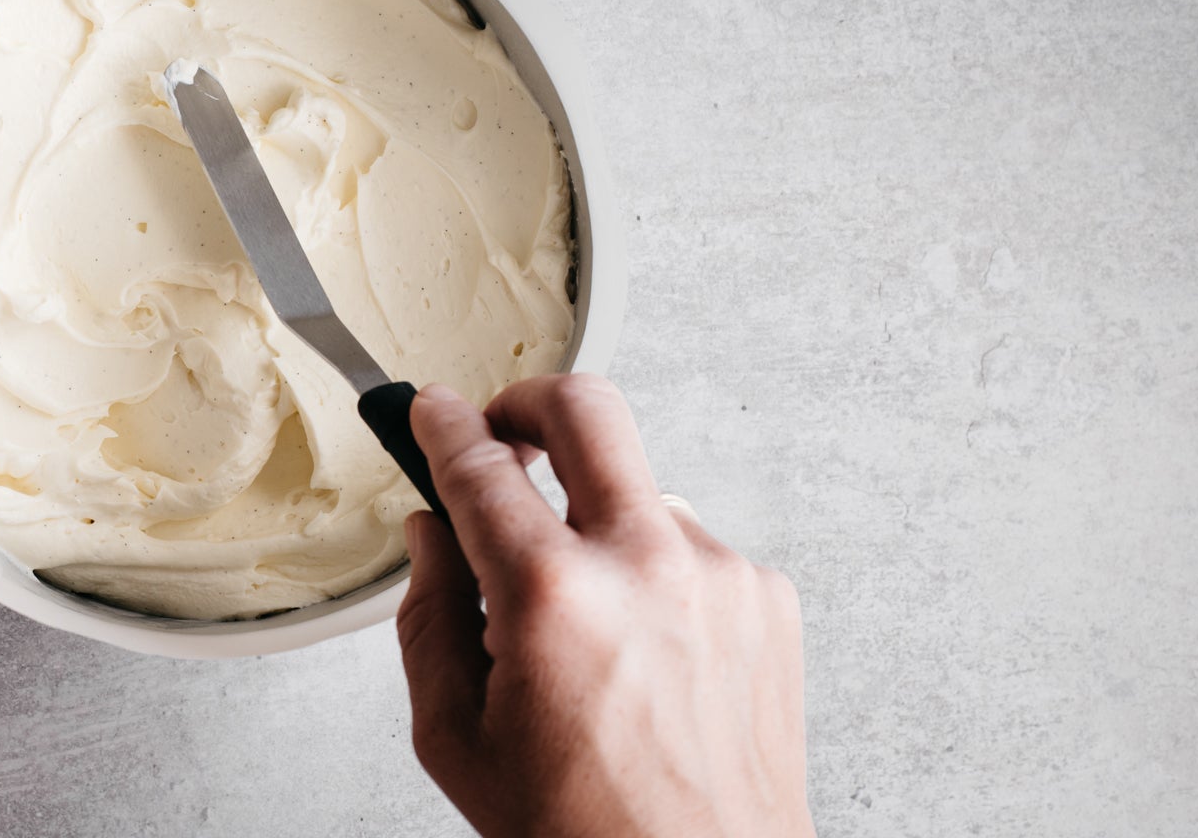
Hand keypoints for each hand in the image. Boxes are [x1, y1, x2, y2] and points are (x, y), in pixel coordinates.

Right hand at [396, 376, 810, 837]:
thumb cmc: (584, 834)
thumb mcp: (456, 736)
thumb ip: (430, 615)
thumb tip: (434, 536)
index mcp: (553, 596)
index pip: (480, 464)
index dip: (442, 425)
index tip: (430, 412)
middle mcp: (646, 564)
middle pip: (586, 410)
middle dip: (528, 403)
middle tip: (501, 432)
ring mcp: (720, 575)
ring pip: (639, 493)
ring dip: (597, 525)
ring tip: (582, 619)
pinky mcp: (767, 599)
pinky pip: (690, 550)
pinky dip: (653, 578)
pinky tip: (640, 653)